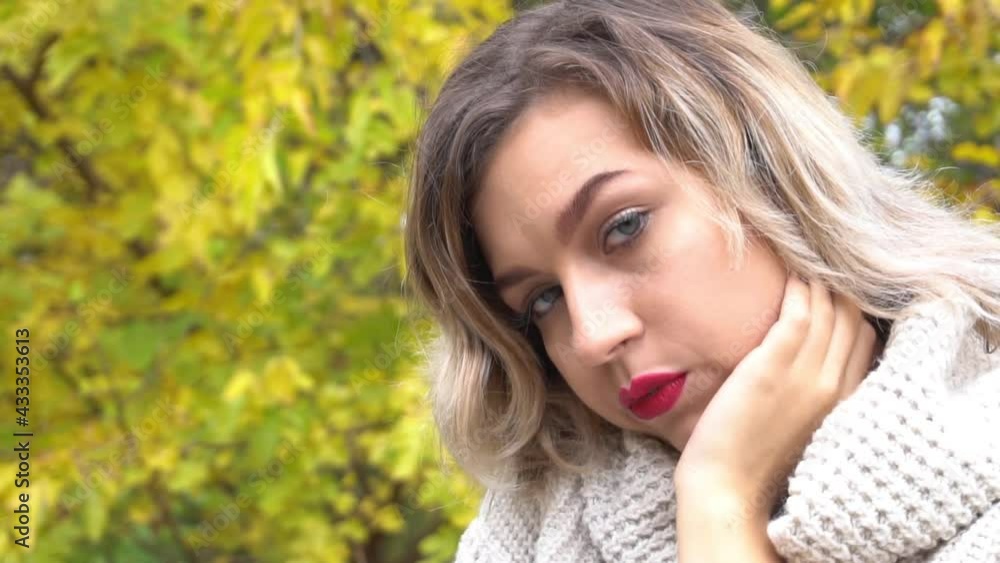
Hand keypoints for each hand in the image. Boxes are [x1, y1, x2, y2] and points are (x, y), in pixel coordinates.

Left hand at [674, 273, 878, 521]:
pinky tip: (790, 273)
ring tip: (803, 257)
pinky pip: (798, 313)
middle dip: (841, 286)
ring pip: (829, 310)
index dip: (855, 309)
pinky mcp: (773, 367)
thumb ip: (813, 391)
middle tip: (819, 260)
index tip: (837, 286)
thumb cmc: (754, 456)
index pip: (867, 340)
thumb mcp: (800, 422)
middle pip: (853, 318)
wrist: (726, 486)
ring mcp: (806, 376)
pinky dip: (798, 289)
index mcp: (845, 402)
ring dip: (819, 279)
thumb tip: (811, 356)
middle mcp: (835, 385)